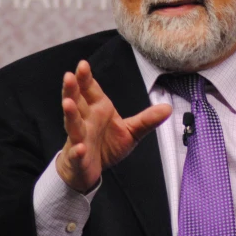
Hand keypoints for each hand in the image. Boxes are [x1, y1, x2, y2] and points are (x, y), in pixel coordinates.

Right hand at [56, 60, 171, 192]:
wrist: (88, 170)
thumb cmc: (106, 146)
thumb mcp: (131, 132)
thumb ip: (147, 120)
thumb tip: (168, 108)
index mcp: (98, 109)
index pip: (90, 90)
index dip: (85, 78)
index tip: (83, 64)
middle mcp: (86, 121)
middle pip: (77, 102)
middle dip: (72, 89)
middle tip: (69, 76)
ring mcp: (79, 138)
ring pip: (73, 124)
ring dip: (70, 114)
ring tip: (67, 103)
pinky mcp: (77, 158)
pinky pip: (77, 154)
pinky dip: (77, 151)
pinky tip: (80, 148)